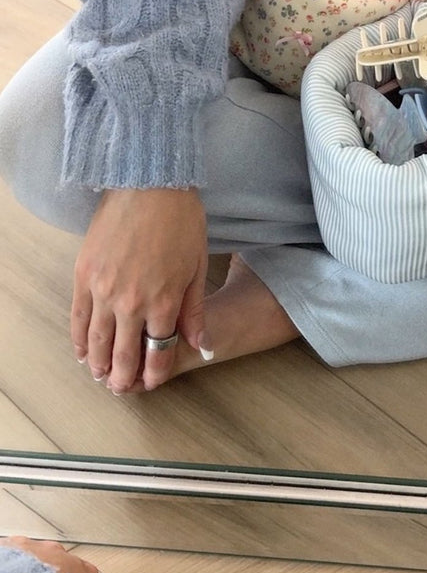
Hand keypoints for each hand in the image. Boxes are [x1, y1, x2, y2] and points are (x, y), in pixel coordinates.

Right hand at [73, 187, 207, 392]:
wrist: (149, 183)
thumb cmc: (181, 221)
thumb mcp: (197, 266)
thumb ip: (194, 311)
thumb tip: (203, 345)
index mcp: (163, 301)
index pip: (158, 352)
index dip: (154, 373)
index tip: (151, 383)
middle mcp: (131, 302)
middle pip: (124, 354)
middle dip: (124, 378)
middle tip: (122, 389)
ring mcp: (103, 289)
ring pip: (97, 341)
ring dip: (99, 364)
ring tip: (101, 376)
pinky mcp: (83, 274)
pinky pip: (77, 317)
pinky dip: (79, 339)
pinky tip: (83, 351)